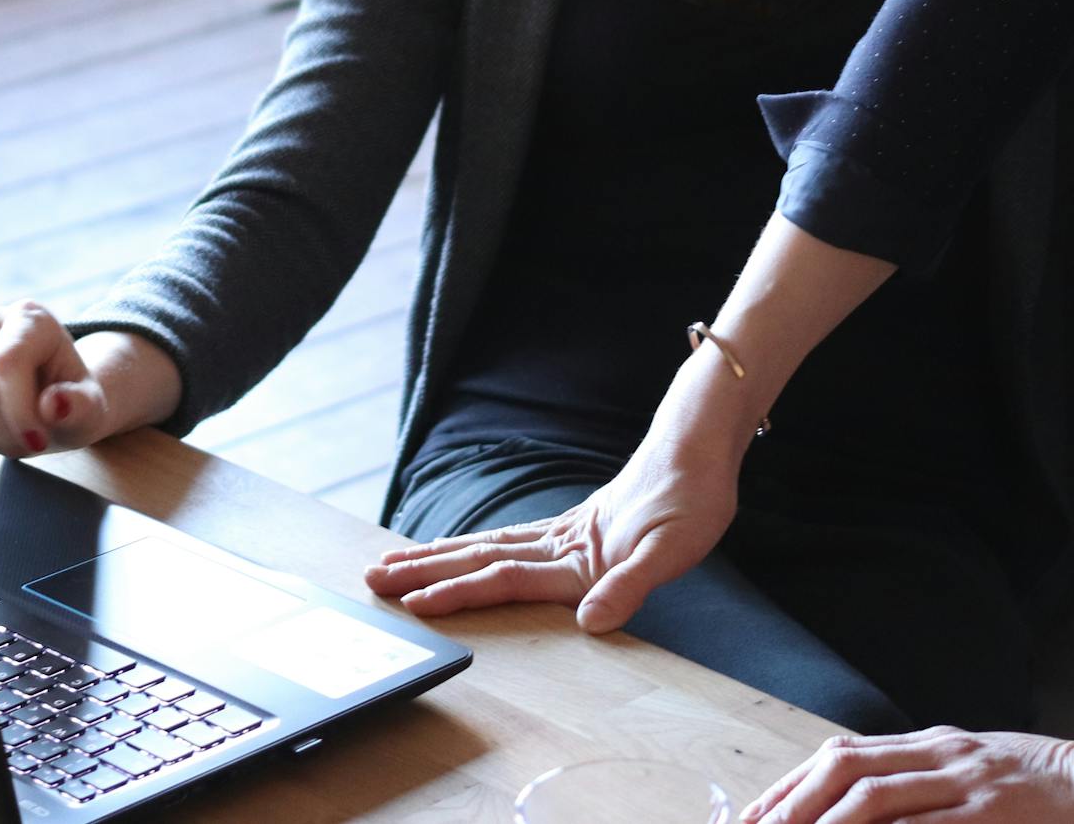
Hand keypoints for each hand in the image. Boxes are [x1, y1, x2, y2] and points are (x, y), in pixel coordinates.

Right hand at [0, 301, 121, 458]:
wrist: (47, 400)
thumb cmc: (70, 402)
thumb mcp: (90, 409)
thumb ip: (81, 407)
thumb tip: (55, 405)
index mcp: (31, 318)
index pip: (8, 362)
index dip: (19, 410)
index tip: (38, 441)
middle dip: (4, 429)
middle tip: (28, 440)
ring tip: (9, 435)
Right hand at [361, 439, 736, 632]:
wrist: (699, 449)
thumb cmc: (691, 501)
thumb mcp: (671, 552)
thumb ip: (629, 586)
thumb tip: (592, 623)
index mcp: (576, 556)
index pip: (504, 578)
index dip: (459, 593)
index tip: (415, 605)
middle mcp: (560, 542)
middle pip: (479, 557)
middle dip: (425, 571)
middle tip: (374, 579)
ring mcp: (563, 532)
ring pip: (487, 546)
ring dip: (440, 556)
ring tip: (397, 562)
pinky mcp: (574, 527)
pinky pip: (510, 540)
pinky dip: (476, 546)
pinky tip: (464, 549)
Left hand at [742, 726, 1073, 823]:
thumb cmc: (1050, 786)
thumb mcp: (980, 771)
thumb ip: (928, 784)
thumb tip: (867, 799)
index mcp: (935, 744)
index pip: (843, 756)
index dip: (793, 785)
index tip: (756, 816)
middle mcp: (942, 756)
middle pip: (845, 767)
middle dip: (793, 801)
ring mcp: (967, 785)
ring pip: (875, 794)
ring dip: (824, 820)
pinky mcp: (992, 815)